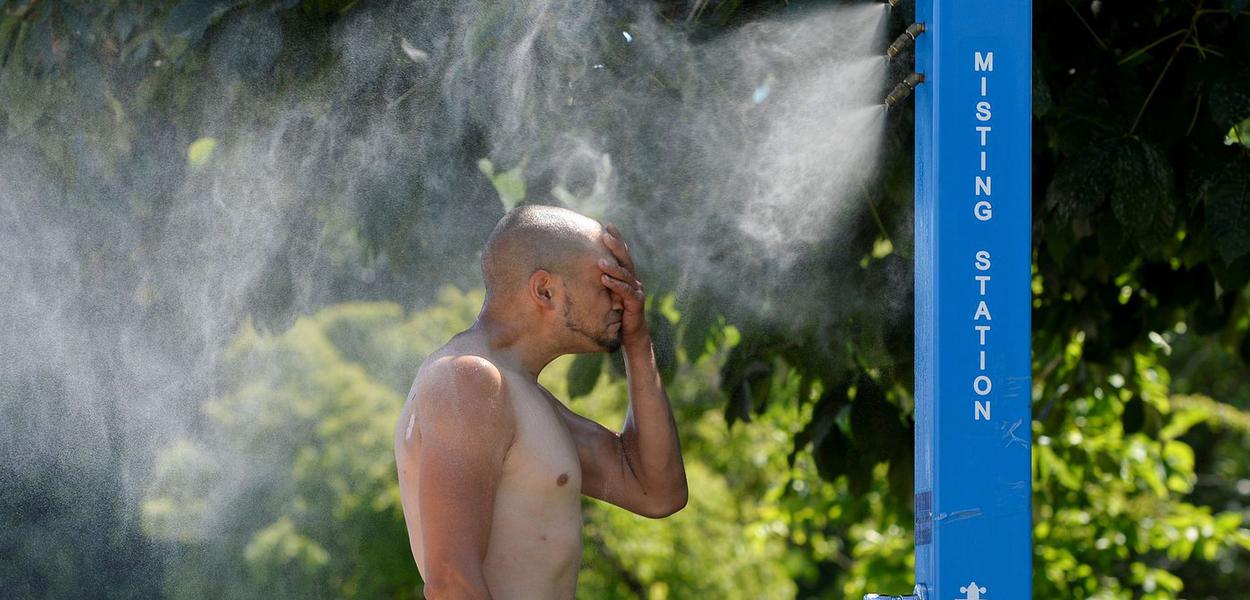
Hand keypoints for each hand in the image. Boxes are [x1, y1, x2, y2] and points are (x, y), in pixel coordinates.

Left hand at [597, 223, 648, 345]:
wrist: (629, 335)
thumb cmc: (615, 314)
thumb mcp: (605, 294)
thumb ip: (599, 281)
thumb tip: (576, 269)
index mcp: (626, 276)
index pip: (622, 254)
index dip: (616, 240)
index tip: (607, 225)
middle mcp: (633, 280)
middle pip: (625, 259)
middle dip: (616, 245)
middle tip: (606, 233)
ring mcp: (636, 290)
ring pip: (625, 275)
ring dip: (612, 267)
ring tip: (600, 261)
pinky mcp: (636, 303)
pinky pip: (625, 292)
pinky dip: (615, 285)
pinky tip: (604, 279)